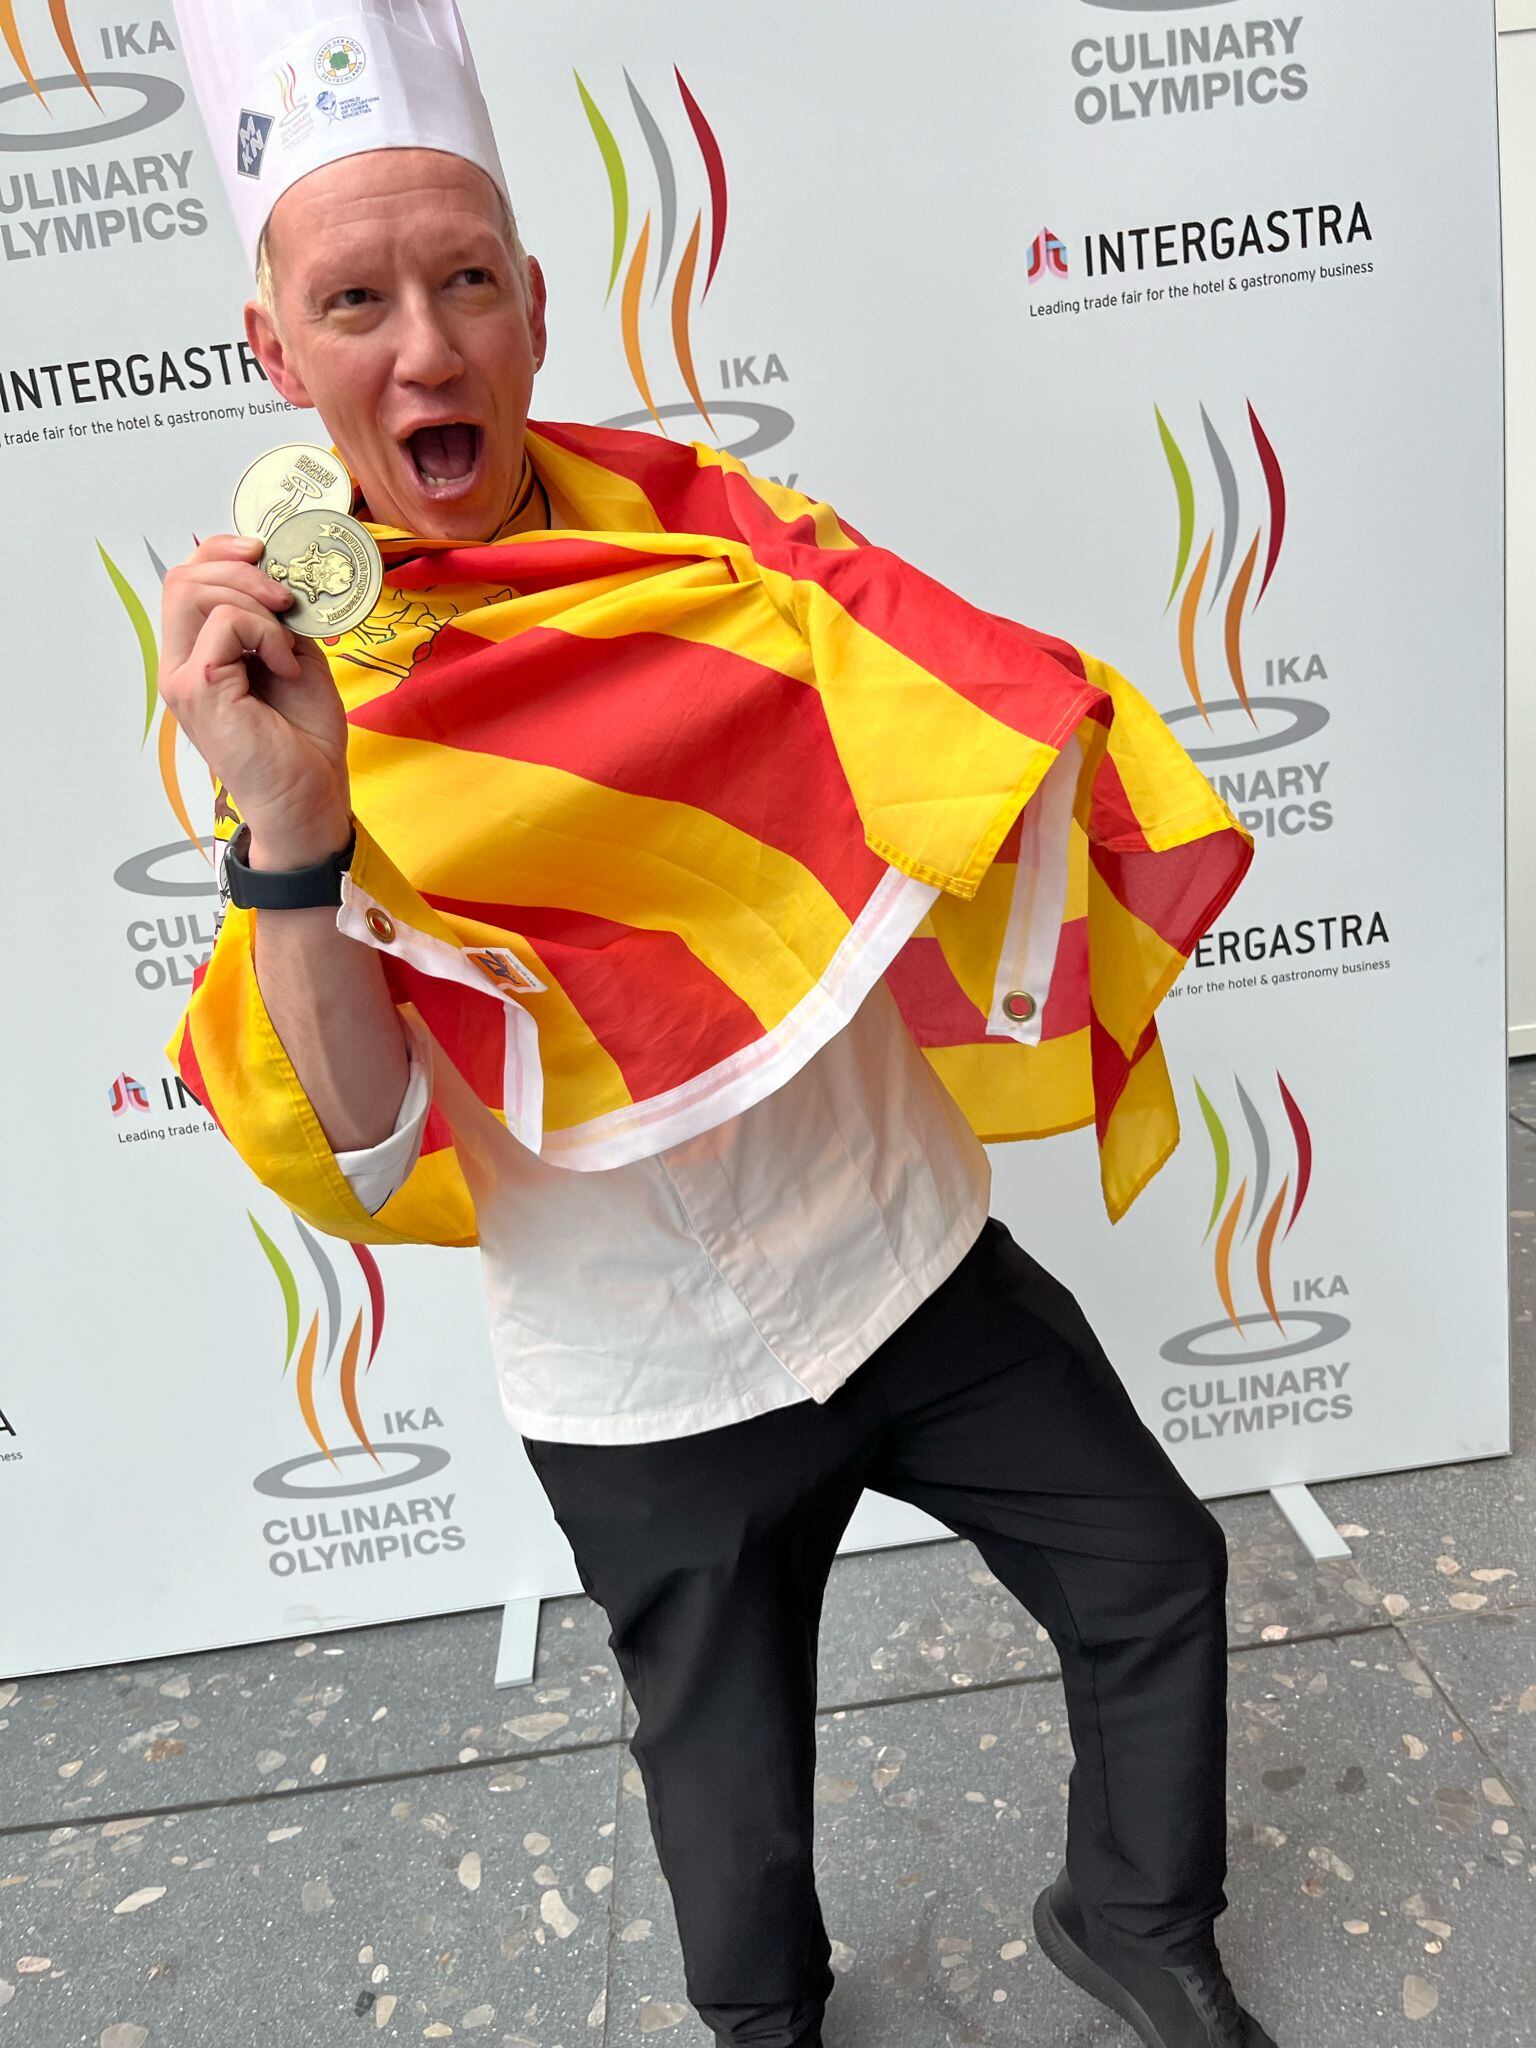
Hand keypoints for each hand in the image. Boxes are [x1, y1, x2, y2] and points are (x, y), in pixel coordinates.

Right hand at [158, 534, 352, 862]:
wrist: (310, 801)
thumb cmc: (304, 744)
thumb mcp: (297, 662)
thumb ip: (277, 622)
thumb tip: (281, 579)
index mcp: (198, 658)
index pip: (187, 581)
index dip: (221, 552)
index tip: (266, 553)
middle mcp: (180, 667)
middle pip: (182, 578)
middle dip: (239, 566)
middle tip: (285, 596)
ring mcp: (183, 679)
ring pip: (195, 591)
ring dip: (255, 599)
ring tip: (288, 642)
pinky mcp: (199, 689)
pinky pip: (227, 624)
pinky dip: (267, 633)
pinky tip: (286, 667)